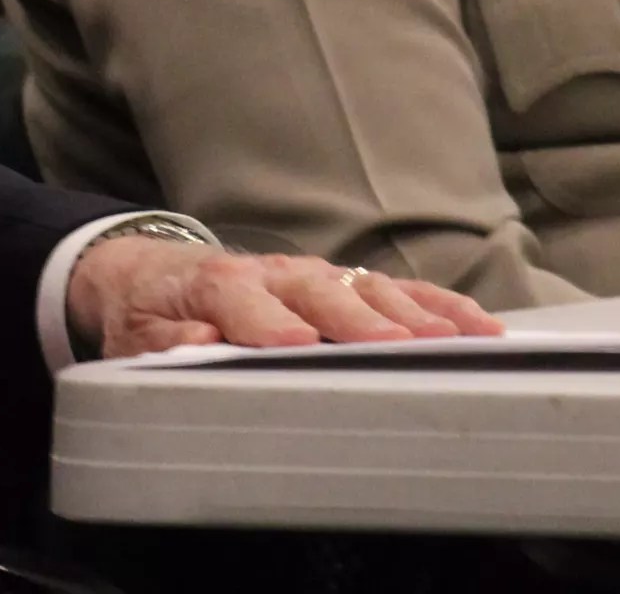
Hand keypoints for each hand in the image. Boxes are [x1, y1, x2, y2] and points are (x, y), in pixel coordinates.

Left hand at [64, 236, 502, 360]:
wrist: (157, 274)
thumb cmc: (154, 314)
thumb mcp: (139, 334)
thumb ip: (167, 338)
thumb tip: (201, 338)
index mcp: (218, 285)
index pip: (244, 302)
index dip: (269, 325)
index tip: (295, 346)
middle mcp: (277, 274)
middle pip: (322, 294)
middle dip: (358, 320)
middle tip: (393, 345)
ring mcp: (319, 276)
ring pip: (372, 291)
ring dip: (416, 315)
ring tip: (457, 340)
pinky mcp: (348, 287)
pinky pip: (402, 294)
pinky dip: (442, 310)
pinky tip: (480, 329)